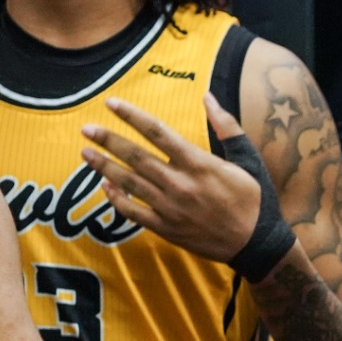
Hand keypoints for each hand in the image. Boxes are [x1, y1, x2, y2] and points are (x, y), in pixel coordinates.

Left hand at [81, 94, 262, 262]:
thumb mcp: (248, 159)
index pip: (157, 132)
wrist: (256, 244)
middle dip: (108, 140)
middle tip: (86, 128)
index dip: (132, 116)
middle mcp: (181, 184)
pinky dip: (116, 199)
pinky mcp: (167, 229)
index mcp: (199, 163)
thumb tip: (208, 97)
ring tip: (85, 153)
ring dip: (105, 167)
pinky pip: (133, 213)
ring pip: (130, 183)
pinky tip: (104, 186)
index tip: (111, 104)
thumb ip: (226, 126)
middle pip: (136, 156)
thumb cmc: (254, 199)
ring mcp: (171, 208)